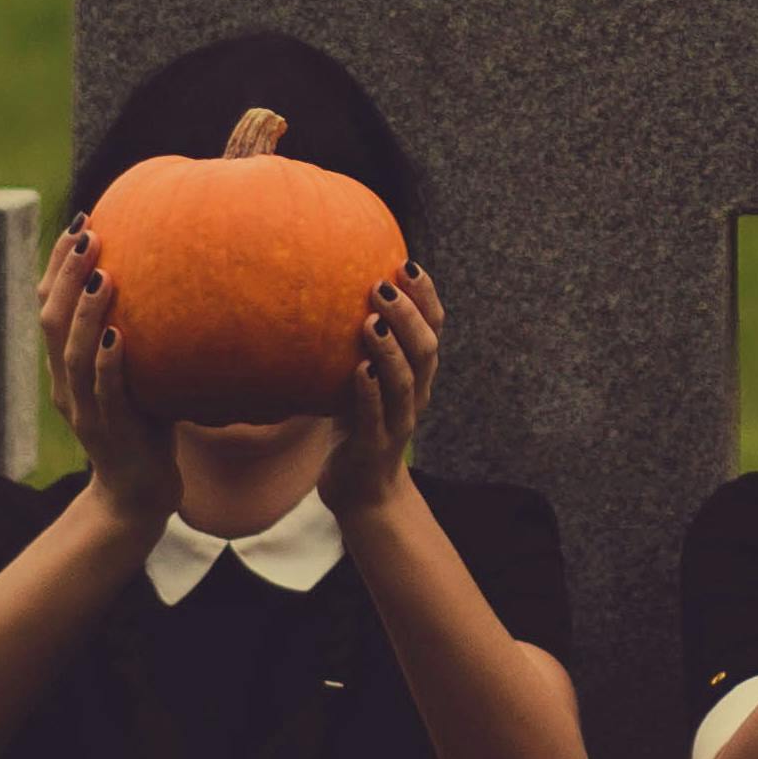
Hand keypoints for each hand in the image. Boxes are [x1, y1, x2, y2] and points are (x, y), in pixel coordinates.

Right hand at [39, 222, 181, 533]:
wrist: (138, 496)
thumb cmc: (145, 428)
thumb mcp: (139, 376)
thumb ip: (143, 337)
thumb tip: (177, 281)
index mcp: (66, 369)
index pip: (48, 308)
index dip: (58, 266)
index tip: (78, 224)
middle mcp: (67, 386)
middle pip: (51, 323)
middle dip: (67, 275)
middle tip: (88, 234)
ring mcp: (85, 411)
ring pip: (73, 355)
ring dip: (86, 312)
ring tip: (103, 274)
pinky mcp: (109, 433)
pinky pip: (105, 394)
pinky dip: (108, 363)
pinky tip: (117, 336)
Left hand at [323, 262, 443, 521]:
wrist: (363, 493)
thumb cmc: (358, 426)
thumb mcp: (361, 381)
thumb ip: (357, 345)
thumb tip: (324, 291)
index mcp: (417, 376)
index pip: (433, 329)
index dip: (426, 298)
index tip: (408, 265)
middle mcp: (415, 396)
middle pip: (426, 350)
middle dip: (409, 315)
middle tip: (382, 285)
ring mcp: (398, 423)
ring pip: (405, 382)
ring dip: (390, 349)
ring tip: (372, 321)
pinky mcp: (375, 447)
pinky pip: (375, 417)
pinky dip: (369, 392)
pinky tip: (359, 370)